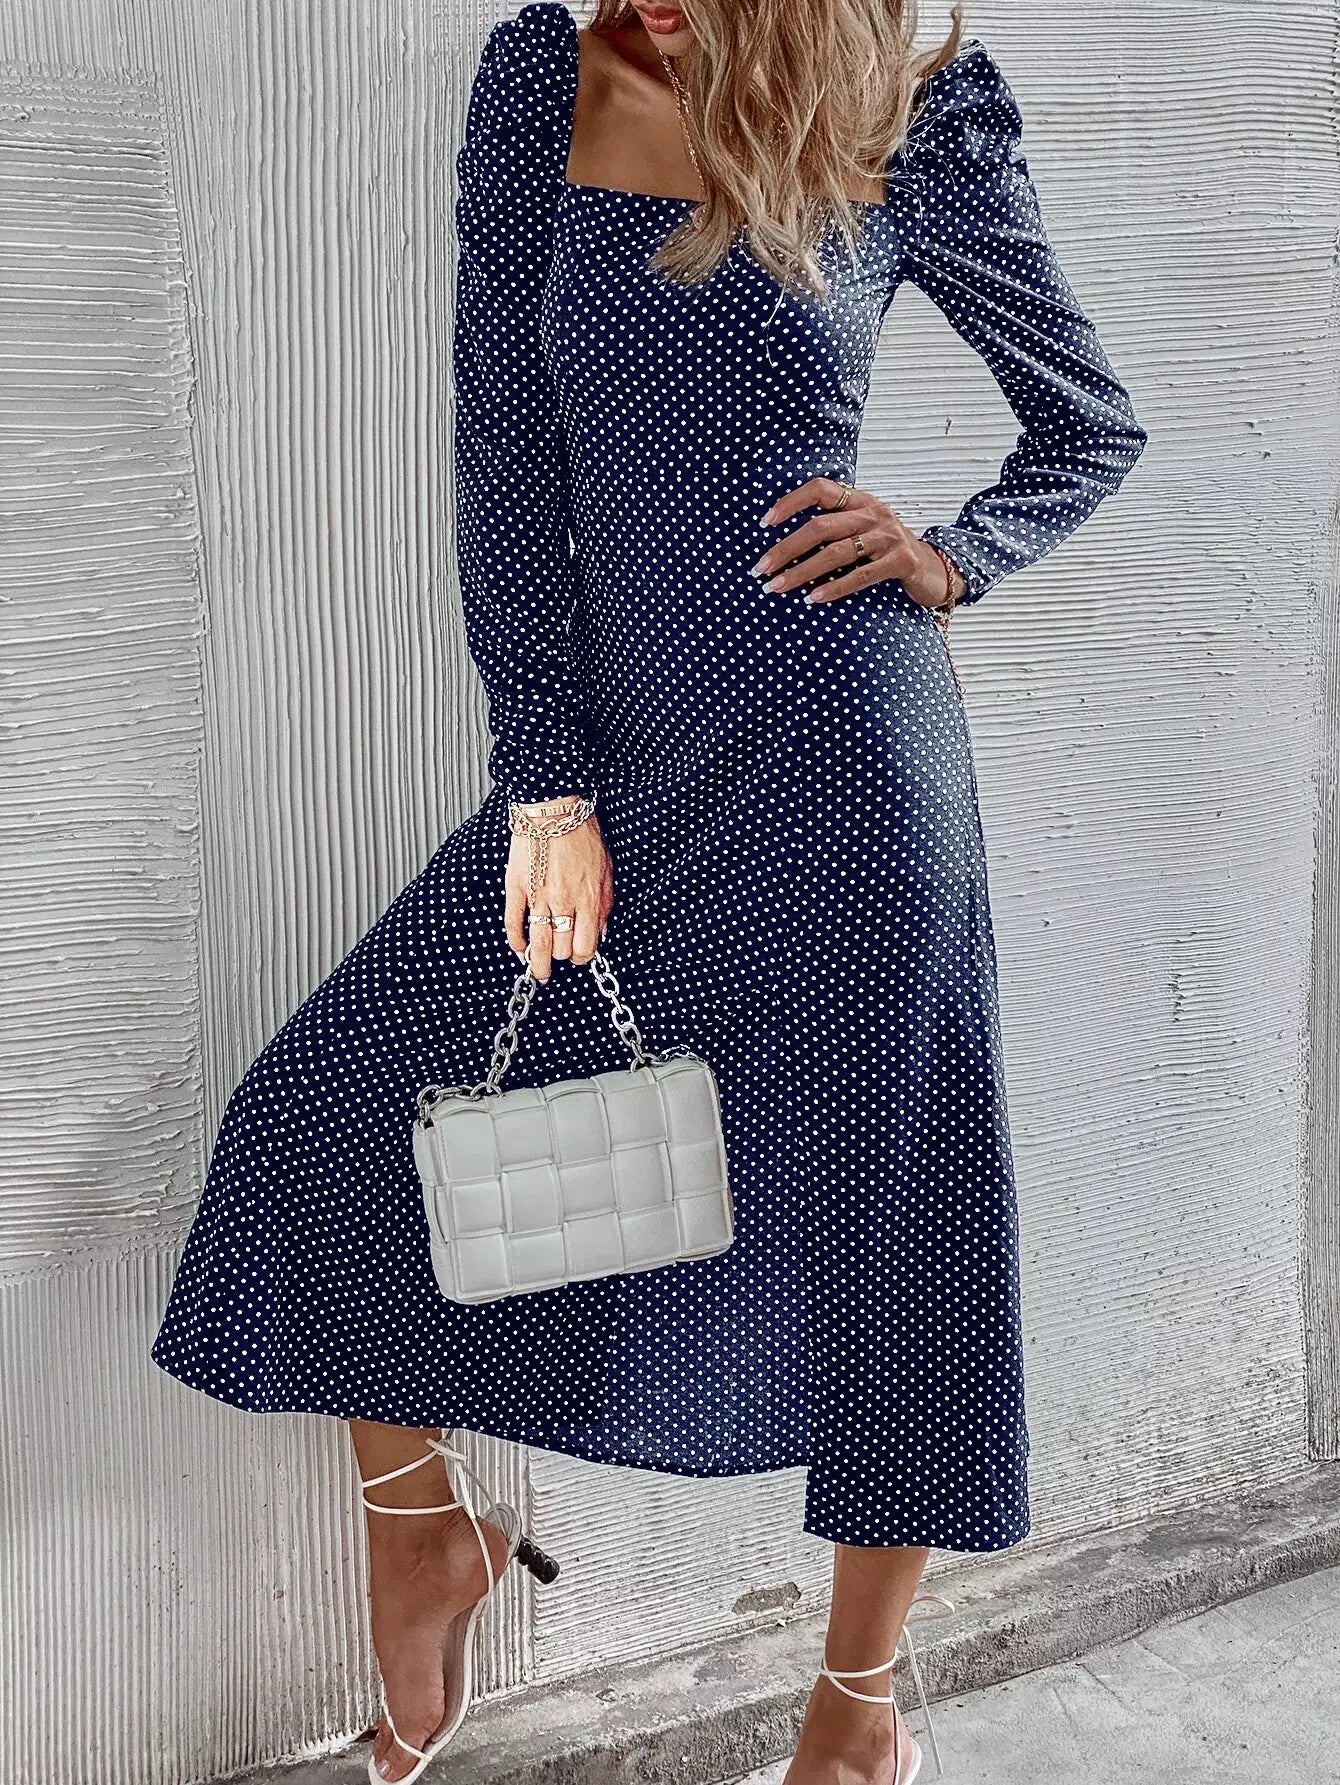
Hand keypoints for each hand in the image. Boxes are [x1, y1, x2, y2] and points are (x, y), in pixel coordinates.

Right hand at [505, 810, 614, 980]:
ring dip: (538, 963)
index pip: (586, 947)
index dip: (583, 957)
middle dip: (563, 957)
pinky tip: (520, 947)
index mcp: (589, 900)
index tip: (580, 956)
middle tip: (560, 958)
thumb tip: (601, 932)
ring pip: (538, 944)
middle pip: (562, 949)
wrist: (556, 810)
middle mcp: (564, 902)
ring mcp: (539, 896)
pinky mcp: (517, 887)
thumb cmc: (583, 836)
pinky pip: (513, 922)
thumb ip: (605, 905)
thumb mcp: (606, 872)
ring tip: (538, 971)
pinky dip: (516, 940)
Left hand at [752, 476, 959, 607]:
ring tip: (777, 587)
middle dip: (785, 548)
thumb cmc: (887, 554)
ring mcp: (889, 536)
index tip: (764, 523)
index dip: (790, 502)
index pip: (821, 488)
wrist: (935, 570)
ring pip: (835, 552)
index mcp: (861, 501)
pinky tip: (812, 599)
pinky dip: (834, 588)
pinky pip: (861, 575)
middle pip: (821, 526)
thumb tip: (783, 544)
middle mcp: (875, 513)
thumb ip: (834, 530)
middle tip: (761, 569)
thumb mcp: (863, 532)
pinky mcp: (900, 561)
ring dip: (801, 572)